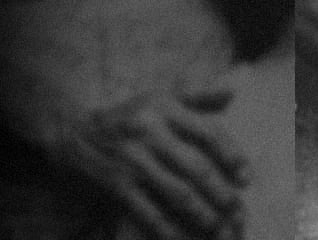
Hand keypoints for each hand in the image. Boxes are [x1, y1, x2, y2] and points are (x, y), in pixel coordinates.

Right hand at [50, 76, 249, 239]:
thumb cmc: (127, 114)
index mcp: (166, 109)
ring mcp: (133, 161)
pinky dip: (166, 228)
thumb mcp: (160, 97)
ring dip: (201, 213)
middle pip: (195, 167)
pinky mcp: (116, 185)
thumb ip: (198, 96)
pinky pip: (146, 210)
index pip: (208, 133)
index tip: (246, 177)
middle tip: (239, 211)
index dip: (231, 155)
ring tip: (220, 228)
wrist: (70, 131)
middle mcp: (151, 134)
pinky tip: (181, 238)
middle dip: (221, 192)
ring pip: (175, 192)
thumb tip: (233, 93)